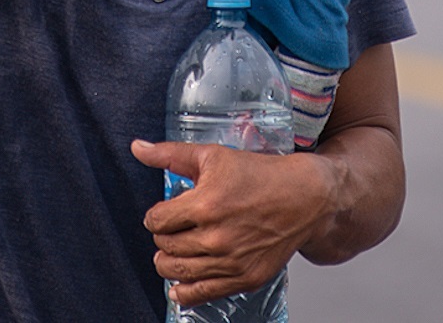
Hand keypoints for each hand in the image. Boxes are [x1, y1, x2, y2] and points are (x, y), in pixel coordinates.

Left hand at [131, 140, 333, 307]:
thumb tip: (138, 148)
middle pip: (165, 248)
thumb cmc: (260, 174)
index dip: (156, 217)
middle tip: (171, 230)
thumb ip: (170, 154)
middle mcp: (216, 237)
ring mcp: (231, 262)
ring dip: (168, 263)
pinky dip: (185, 292)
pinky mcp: (244, 278)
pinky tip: (179, 284)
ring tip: (172, 253)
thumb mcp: (213, 156)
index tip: (163, 214)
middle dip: (163, 238)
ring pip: (178, 272)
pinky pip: (202, 294)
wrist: (304, 198)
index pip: (157, 222)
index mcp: (205, 204)